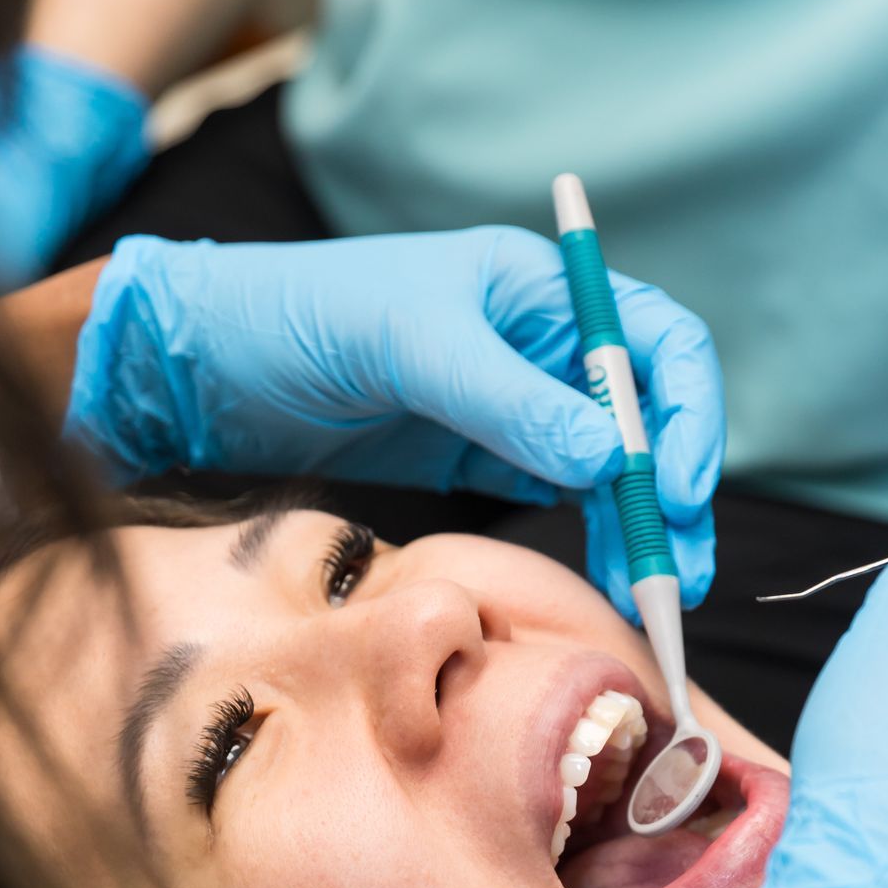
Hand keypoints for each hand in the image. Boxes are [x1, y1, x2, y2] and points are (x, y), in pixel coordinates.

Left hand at [66, 228, 722, 615]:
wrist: (200, 365)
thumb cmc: (294, 318)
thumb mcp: (405, 346)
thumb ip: (508, 400)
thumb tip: (612, 457)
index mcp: (536, 289)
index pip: (656, 341)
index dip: (687, 412)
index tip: (677, 488)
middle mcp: (538, 342)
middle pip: (649, 415)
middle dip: (673, 493)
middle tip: (678, 573)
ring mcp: (513, 402)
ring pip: (614, 468)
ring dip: (642, 529)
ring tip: (656, 598)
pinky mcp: (480, 454)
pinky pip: (565, 497)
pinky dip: (595, 538)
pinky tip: (606, 582)